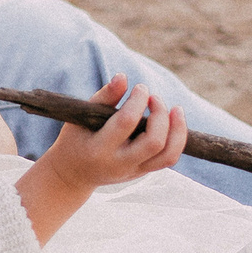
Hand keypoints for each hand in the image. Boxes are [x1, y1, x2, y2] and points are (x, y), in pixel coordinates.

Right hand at [16, 76, 186, 243]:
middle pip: (154, 142)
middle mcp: (119, 164)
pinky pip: (169, 158)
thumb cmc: (76, 139)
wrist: (73, 175)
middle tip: (153, 97)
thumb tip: (123, 77)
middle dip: (160, 114)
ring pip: (168, 155)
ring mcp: (133, 171)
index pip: (127, 122)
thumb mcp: (81, 117)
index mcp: (99, 149)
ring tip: (176, 109)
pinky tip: (173, 121)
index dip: (138, 100)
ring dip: (178, 129)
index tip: (140, 87)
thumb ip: (104, 97)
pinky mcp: (143, 172)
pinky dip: (177, 139)